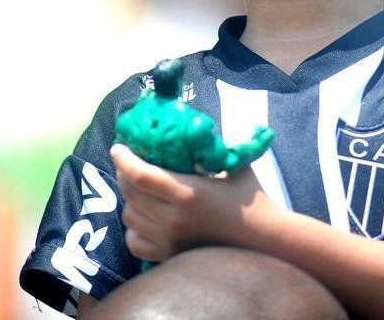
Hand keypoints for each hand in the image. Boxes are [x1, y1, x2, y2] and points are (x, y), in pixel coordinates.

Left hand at [109, 143, 276, 262]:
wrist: (265, 241)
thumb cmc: (251, 200)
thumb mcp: (234, 166)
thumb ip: (210, 149)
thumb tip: (191, 128)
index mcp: (188, 194)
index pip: (142, 175)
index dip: (124, 159)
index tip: (118, 147)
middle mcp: (174, 220)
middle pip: (130, 194)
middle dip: (124, 174)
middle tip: (128, 162)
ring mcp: (170, 241)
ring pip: (130, 218)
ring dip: (130, 200)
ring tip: (139, 188)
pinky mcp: (170, 256)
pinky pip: (135, 242)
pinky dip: (134, 229)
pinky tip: (145, 217)